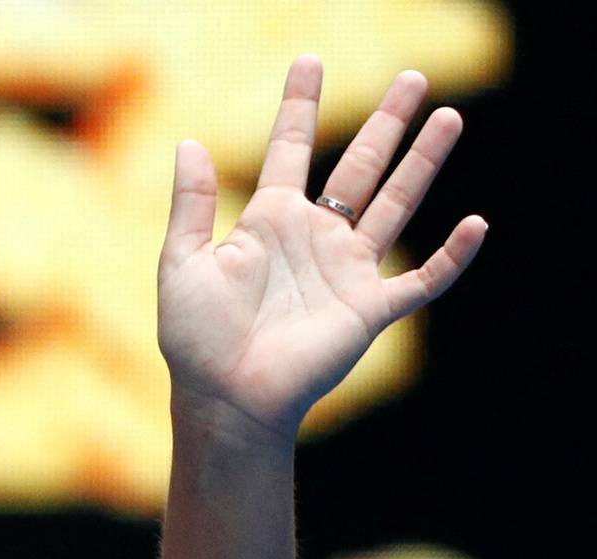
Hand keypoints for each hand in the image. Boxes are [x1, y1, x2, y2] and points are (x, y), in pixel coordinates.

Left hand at [156, 55, 487, 450]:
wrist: (226, 398)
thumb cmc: (196, 339)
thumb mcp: (182, 264)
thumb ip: (190, 205)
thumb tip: (188, 142)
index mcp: (268, 222)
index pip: (289, 150)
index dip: (299, 107)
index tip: (310, 62)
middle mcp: (314, 238)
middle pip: (359, 166)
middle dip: (385, 123)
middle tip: (412, 77)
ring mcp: (346, 271)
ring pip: (395, 204)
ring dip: (422, 164)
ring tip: (445, 118)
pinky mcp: (369, 309)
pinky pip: (422, 279)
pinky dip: (450, 256)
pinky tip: (475, 224)